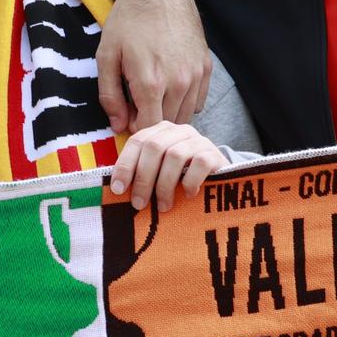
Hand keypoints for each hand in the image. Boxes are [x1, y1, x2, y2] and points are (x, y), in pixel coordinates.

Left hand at [97, 0, 209, 132]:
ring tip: (153, 95)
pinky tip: (170, 86)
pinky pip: (198, 101)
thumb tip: (118, 126)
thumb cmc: (128, 21)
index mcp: (151, 83)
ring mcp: (195, 75)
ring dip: (168, 113)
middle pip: (167, 125)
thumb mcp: (106, 56)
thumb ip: (110, 96)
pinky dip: (184, 101)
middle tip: (137, 103)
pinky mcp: (206, 67)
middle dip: (151, 121)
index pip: (148, 129)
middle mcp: (178, 83)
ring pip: (185, 116)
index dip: (135, 128)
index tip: (127, 116)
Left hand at [108, 121, 229, 211]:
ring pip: (174, 155)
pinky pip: (198, 164)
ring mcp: (198, 140)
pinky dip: (189, 182)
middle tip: (139, 204)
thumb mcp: (158, 173)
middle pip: (154, 147)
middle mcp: (178, 131)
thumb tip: (116, 189)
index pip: (137, 141)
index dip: (125, 165)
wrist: (219, 179)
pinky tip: (187, 195)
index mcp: (160, 132)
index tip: (118, 189)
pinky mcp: (214, 153)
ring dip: (164, 185)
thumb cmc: (181, 179)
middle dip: (143, 178)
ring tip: (162, 206)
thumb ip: (140, 173)